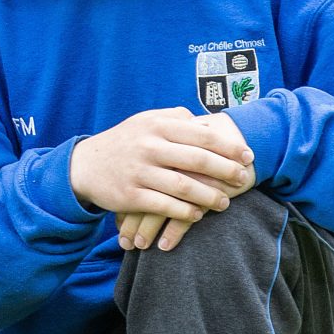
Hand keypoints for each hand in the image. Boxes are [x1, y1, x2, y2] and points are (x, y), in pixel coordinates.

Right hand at [71, 107, 254, 249]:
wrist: (84, 165)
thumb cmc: (124, 142)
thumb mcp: (145, 121)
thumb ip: (175, 118)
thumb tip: (207, 122)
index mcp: (156, 126)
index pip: (202, 135)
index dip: (229, 147)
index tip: (249, 156)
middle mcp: (148, 147)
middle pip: (197, 161)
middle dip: (227, 172)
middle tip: (244, 180)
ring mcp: (138, 172)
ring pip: (184, 186)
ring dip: (210, 197)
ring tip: (225, 203)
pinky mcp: (130, 196)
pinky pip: (165, 206)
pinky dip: (185, 212)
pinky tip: (198, 215)